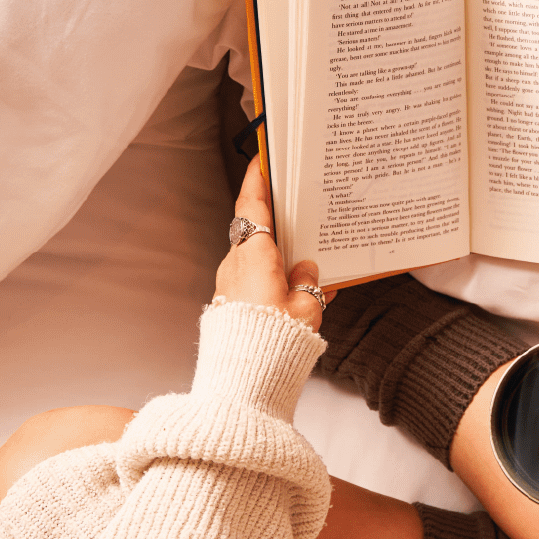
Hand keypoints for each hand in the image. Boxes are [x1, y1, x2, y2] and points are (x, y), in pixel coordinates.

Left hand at [215, 159, 331, 330]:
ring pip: (254, 257)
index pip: (252, 204)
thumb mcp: (307, 308)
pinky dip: (271, 279)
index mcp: (255, 254)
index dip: (257, 179)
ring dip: (276, 255)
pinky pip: (253, 281)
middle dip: (275, 220)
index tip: (262, 159)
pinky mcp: (229, 304)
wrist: (243, 379)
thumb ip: (308, 283)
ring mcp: (230, 284)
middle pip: (254, 230)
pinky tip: (294, 294)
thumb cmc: (275, 341)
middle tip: (294, 208)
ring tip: (305, 261)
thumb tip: (307, 270)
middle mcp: (236, 264)